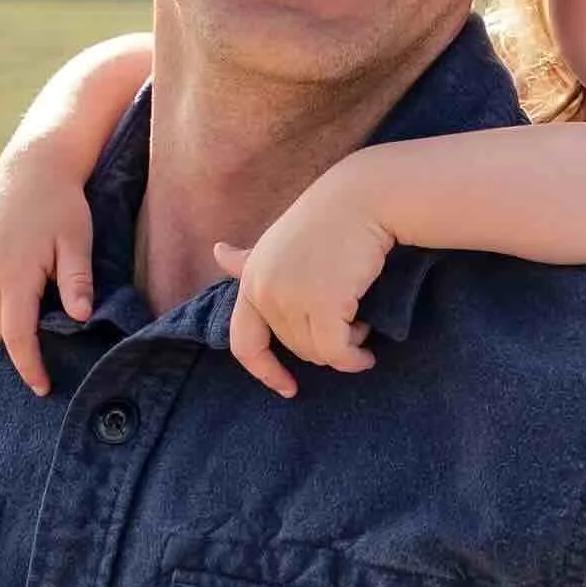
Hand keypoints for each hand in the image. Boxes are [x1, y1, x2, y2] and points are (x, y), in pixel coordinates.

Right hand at [0, 162, 95, 396]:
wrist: (30, 171)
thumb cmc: (62, 207)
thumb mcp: (77, 241)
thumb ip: (77, 280)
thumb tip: (81, 317)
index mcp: (12, 272)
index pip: (17, 336)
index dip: (29, 366)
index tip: (42, 388)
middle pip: (1, 332)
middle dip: (25, 338)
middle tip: (51, 313)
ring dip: (4, 325)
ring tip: (31, 300)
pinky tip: (8, 297)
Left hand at [214, 170, 396, 401]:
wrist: (363, 198)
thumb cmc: (326, 218)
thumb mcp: (278, 241)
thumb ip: (249, 259)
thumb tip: (218, 252)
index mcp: (251, 279)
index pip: (244, 343)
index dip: (264, 371)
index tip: (288, 388)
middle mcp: (264, 291)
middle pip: (293, 348)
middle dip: (322, 346)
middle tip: (350, 325)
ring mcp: (292, 297)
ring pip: (316, 352)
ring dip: (343, 346)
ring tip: (360, 323)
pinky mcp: (323, 303)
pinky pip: (337, 351)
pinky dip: (354, 358)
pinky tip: (367, 350)